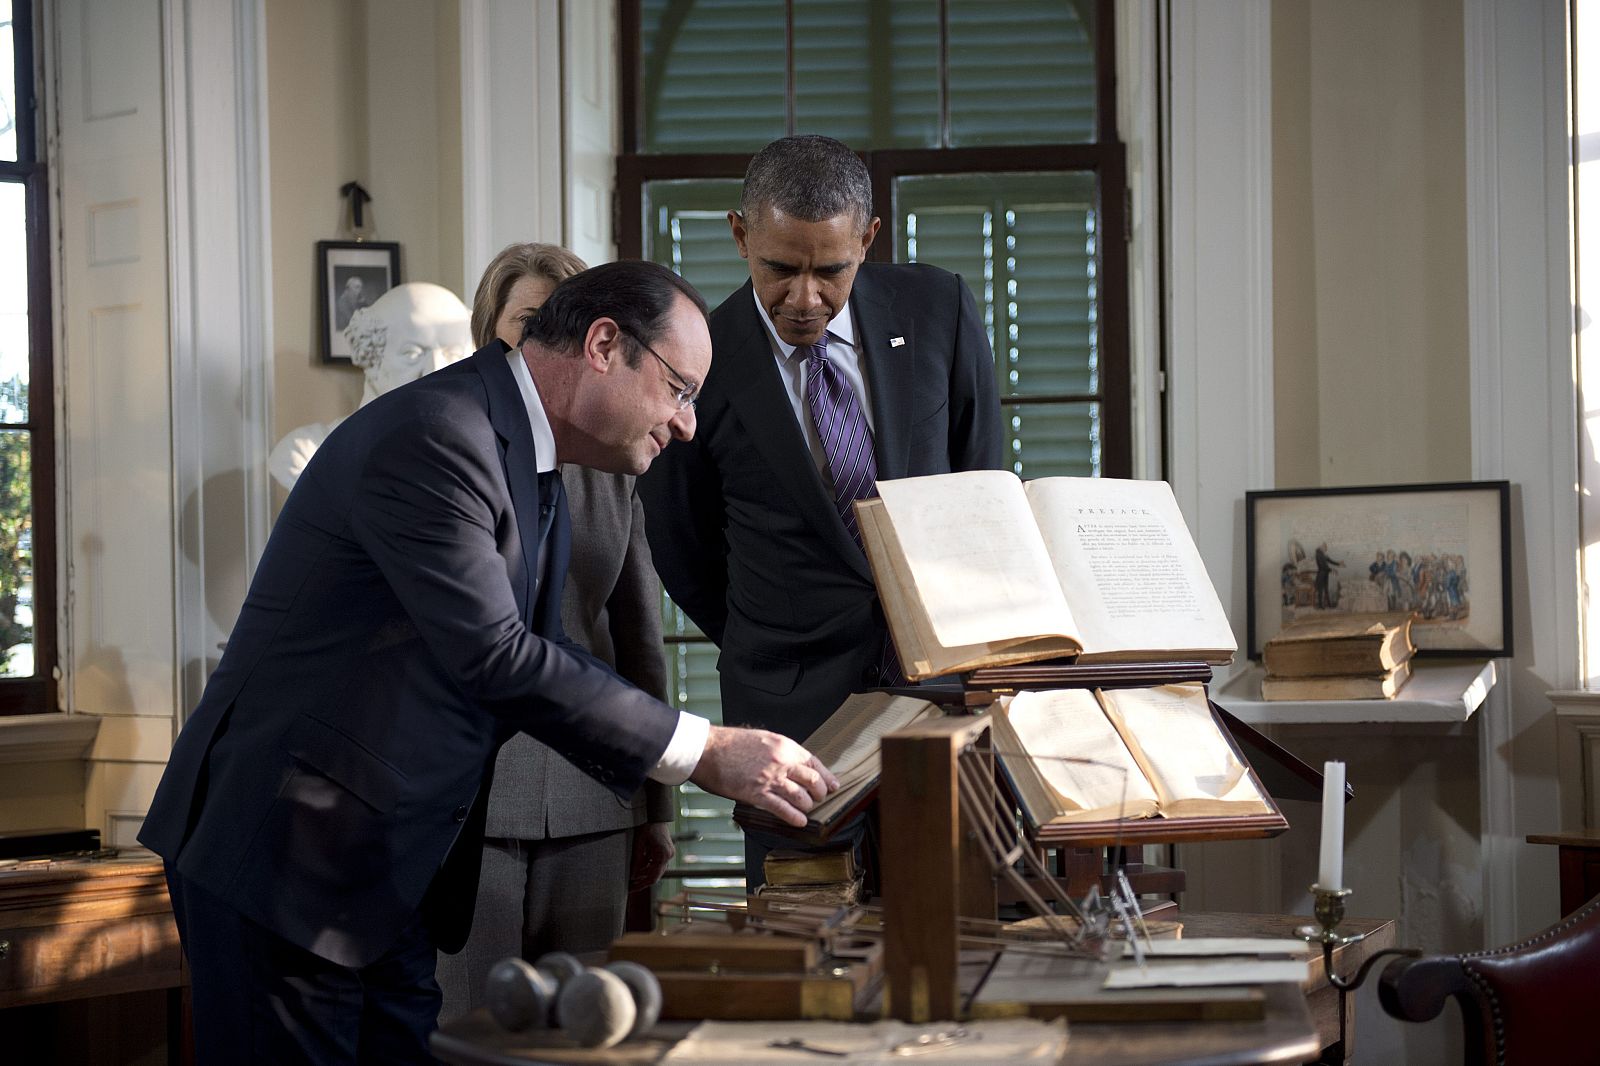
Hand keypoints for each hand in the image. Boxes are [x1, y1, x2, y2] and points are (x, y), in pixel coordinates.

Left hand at [629, 821, 674, 891]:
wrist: (656, 814)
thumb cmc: (647, 826)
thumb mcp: (639, 843)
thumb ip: (637, 860)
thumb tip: (633, 876)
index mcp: (663, 854)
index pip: (653, 876)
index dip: (641, 884)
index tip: (631, 888)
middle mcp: (669, 856)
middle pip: (656, 875)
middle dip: (643, 881)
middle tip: (630, 886)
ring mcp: (669, 853)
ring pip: (656, 870)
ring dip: (645, 874)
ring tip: (632, 878)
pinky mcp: (666, 851)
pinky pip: (657, 864)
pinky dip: (648, 867)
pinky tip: (639, 868)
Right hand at [688, 726, 839, 827]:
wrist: (708, 749)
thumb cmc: (730, 743)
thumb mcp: (763, 738)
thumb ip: (780, 751)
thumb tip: (793, 763)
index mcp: (784, 746)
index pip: (814, 763)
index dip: (826, 777)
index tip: (833, 785)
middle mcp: (782, 762)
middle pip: (813, 781)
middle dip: (819, 793)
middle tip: (819, 799)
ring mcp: (770, 779)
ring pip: (801, 797)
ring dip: (807, 806)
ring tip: (806, 810)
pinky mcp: (757, 794)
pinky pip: (783, 809)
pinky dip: (794, 817)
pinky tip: (799, 821)